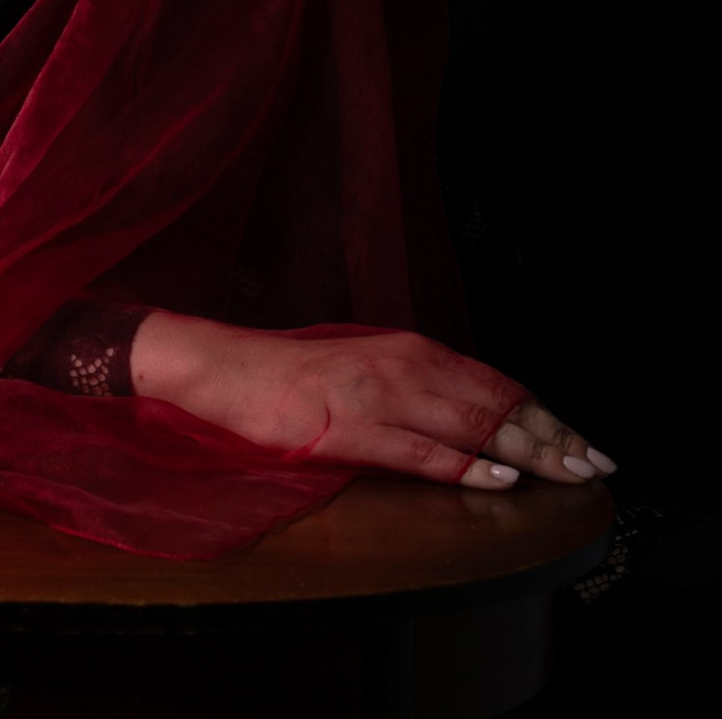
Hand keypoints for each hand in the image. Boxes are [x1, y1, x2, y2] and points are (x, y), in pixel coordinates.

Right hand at [130, 313, 616, 489]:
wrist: (231, 370)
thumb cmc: (297, 375)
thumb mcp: (368, 366)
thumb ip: (417, 384)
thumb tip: (470, 413)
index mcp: (410, 349)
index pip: (494, 382)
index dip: (543, 412)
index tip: (580, 438)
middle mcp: (404, 365)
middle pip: (495, 402)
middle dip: (551, 434)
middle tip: (595, 462)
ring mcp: (381, 396)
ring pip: (471, 423)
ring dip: (527, 449)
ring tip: (567, 471)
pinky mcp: (354, 428)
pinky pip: (422, 450)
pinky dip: (466, 464)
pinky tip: (499, 476)